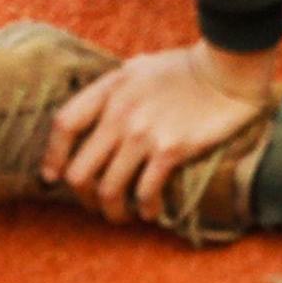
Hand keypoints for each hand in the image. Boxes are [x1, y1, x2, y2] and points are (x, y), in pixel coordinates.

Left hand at [49, 42, 281, 220]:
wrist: (228, 70)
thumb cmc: (187, 66)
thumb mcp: (140, 67)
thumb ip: (116, 88)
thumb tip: (101, 107)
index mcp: (110, 89)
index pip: (64, 125)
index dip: (53, 156)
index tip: (54, 176)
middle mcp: (120, 114)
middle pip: (80, 170)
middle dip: (83, 196)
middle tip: (95, 203)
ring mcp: (143, 134)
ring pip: (109, 189)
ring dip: (112, 211)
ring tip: (122, 216)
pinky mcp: (171, 150)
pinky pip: (146, 191)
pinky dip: (145, 208)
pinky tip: (151, 212)